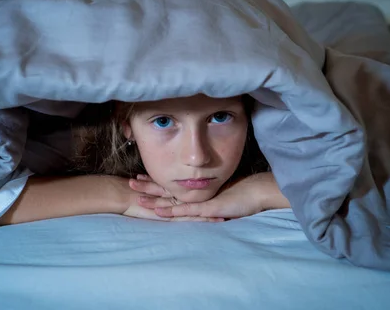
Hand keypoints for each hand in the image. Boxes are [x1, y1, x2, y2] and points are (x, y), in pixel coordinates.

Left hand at [135, 172, 289, 219]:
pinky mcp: (209, 207)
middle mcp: (197, 192)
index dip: (156, 181)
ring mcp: (202, 199)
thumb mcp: (221, 196)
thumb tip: (200, 200)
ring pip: (173, 199)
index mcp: (197, 188)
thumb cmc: (243, 193)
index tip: (141, 176)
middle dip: (148, 185)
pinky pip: (187, 211)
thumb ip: (208, 198)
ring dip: (155, 198)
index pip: (172, 184)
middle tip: (130, 182)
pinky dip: (172, 212)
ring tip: (136, 197)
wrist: (258, 191)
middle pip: (167, 188)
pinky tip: (160, 212)